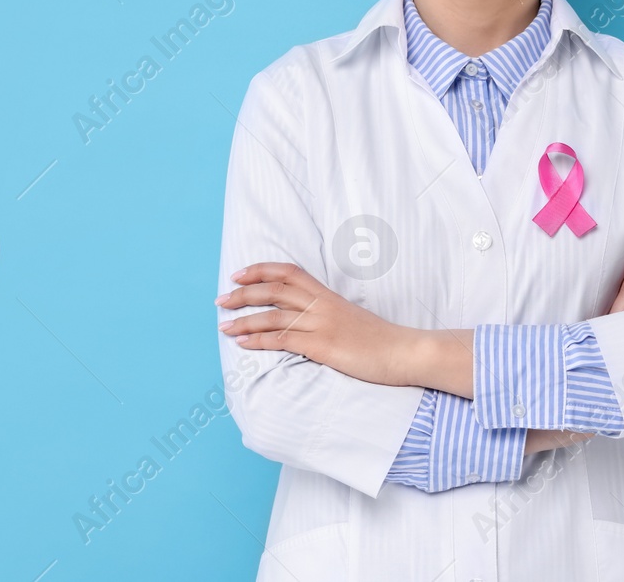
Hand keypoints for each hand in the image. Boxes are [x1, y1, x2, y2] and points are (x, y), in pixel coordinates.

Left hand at [215, 262, 418, 385]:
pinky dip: (259, 340)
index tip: (238, 275)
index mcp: (327, 294)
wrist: (404, 352)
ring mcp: (322, 325)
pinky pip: (284, 340)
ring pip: (273, 315)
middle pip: (274, 290)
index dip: (260, 270)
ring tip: (223, 326)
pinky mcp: (323, 346)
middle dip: (243, 294)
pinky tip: (243, 343)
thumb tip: (300, 316)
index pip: (288, 272)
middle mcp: (321, 305)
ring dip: (244, 319)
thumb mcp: (349, 316)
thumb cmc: (378, 339)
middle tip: (220, 300)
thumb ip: (324, 312)